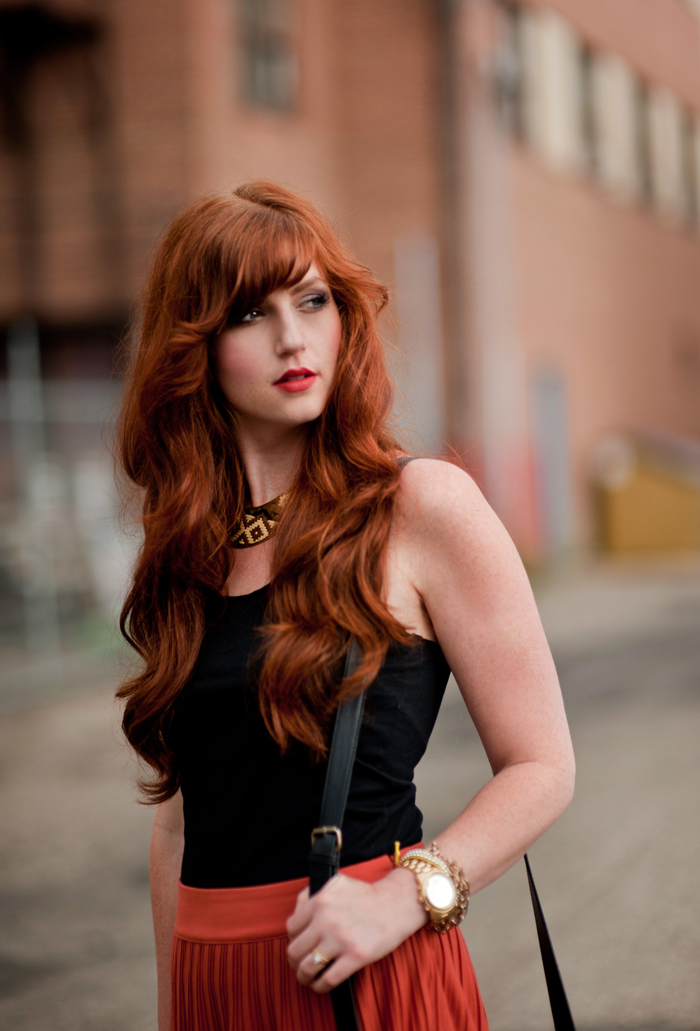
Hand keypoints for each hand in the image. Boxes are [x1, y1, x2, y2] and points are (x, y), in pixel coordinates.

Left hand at [286, 866, 427, 991]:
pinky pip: (328, 980)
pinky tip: (322, 985)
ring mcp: (340, 940)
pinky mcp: (355, 956)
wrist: (396, 904)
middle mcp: (326, 920)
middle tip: (300, 965)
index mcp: (319, 901)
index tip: (299, 945)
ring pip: (307, 968)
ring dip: (303, 977)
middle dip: (294, 962)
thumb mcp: (336, 883)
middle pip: (295, 951)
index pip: (291, 928)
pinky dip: (320, 986)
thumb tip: (297, 910)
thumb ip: (312, 893)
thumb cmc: (366, 895)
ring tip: (308, 978)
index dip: (293, 940)